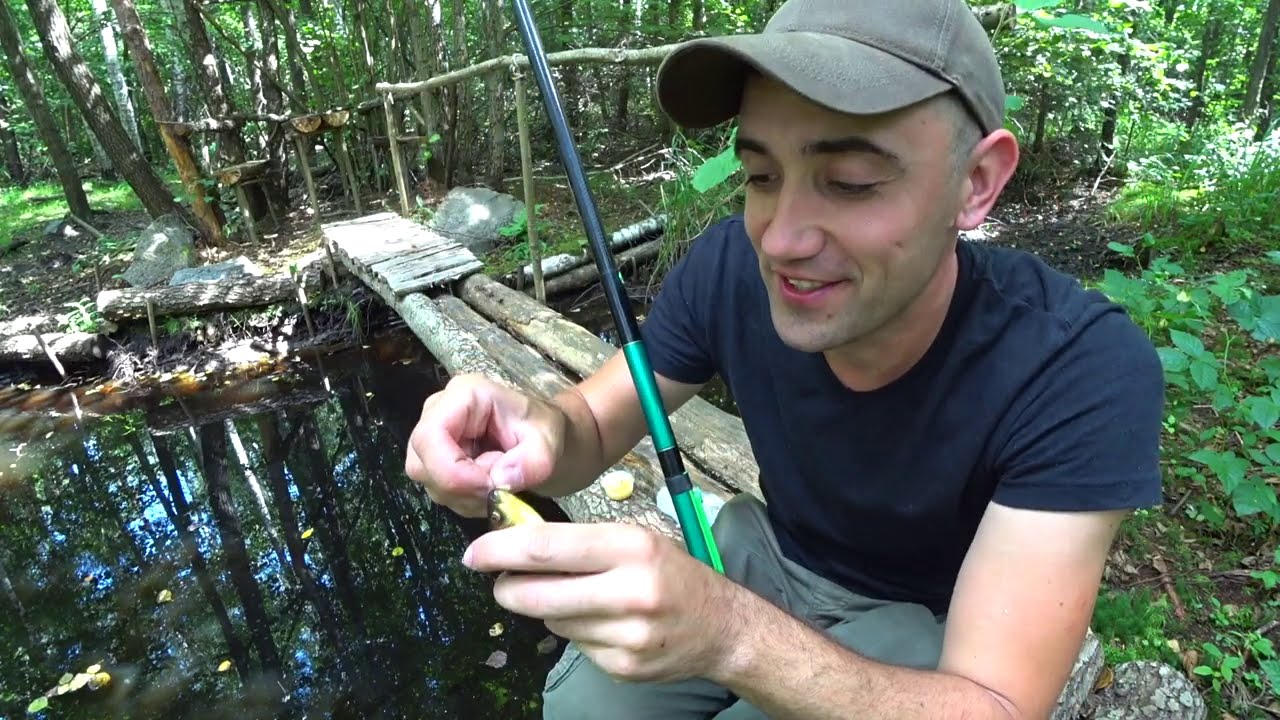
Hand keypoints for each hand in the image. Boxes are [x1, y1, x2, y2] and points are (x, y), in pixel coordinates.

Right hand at [405, 374, 563, 516]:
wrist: (540, 438)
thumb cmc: (542, 430)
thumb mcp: (547, 443)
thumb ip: (531, 463)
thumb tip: (499, 482)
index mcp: (463, 395)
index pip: (430, 437)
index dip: (453, 472)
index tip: (490, 487)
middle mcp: (437, 412)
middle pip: (422, 463)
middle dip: (461, 487)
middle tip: (499, 487)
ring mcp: (432, 438)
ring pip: (428, 482)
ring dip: (466, 496)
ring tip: (500, 484)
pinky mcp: (434, 459)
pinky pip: (438, 490)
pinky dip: (466, 499)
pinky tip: (490, 489)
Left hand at [462, 521, 740, 682]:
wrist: (721, 627)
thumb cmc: (671, 573)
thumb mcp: (634, 539)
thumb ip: (581, 541)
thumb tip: (515, 543)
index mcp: (631, 548)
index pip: (546, 548)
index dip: (500, 551)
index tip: (474, 553)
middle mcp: (629, 592)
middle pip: (537, 593)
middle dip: (507, 588)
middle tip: (501, 581)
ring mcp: (626, 635)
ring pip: (551, 621)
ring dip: (547, 608)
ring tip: (576, 597)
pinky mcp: (622, 666)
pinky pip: (573, 645)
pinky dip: (575, 631)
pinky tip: (600, 621)